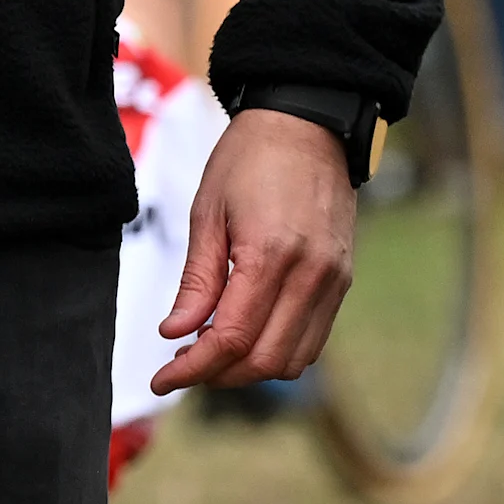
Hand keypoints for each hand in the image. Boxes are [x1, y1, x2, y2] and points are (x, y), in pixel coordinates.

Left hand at [148, 108, 359, 393]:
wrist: (309, 125)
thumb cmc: (249, 159)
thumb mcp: (208, 211)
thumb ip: (197, 279)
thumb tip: (175, 334)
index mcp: (272, 255)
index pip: (232, 338)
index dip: (193, 368)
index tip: (161, 379)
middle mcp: (311, 276)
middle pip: (264, 360)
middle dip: (217, 375)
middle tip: (180, 365)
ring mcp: (333, 282)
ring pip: (292, 360)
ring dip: (248, 369)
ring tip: (209, 350)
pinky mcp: (342, 281)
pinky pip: (312, 339)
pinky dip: (277, 351)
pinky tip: (244, 334)